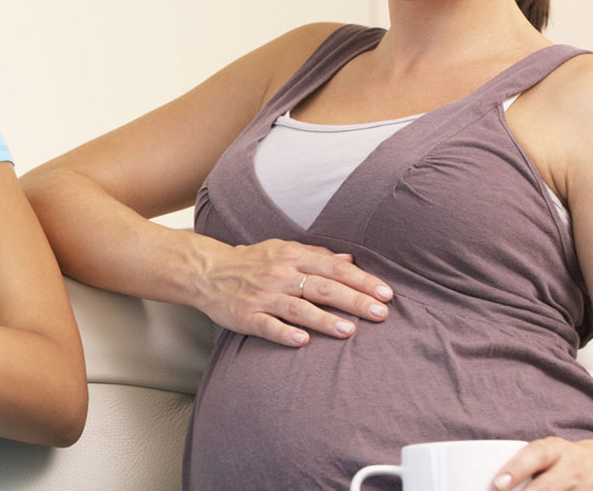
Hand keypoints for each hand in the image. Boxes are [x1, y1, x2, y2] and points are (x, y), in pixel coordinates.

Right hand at [196, 239, 392, 346]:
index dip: (362, 280)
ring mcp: (262, 296)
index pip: (334, 268)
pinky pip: (266, 325)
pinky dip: (284, 333)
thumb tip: (351, 261)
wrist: (206, 271)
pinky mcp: (245, 315)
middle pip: (322, 287)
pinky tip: (302, 341)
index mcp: (292, 257)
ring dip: (324, 319)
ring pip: (297, 308)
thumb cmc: (251, 262)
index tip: (386, 293)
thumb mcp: (283, 250)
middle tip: (381, 314)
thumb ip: (316, 255)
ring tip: (349, 330)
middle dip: (354, 300)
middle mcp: (279, 275)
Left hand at [491, 436, 592, 490]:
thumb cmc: (581, 458)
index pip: (536, 456)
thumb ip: (531, 465)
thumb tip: (498, 485)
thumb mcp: (557, 452)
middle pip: (546, 488)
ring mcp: (591, 489)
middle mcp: (574, 470)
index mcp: (558, 451)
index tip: (499, 484)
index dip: (515, 469)